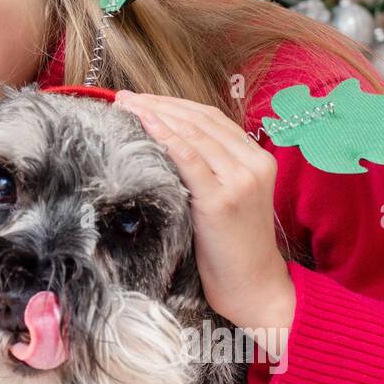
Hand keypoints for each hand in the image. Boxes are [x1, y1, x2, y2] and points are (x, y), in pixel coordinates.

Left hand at [113, 91, 294, 333]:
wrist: (254, 288)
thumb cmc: (231, 247)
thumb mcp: (227, 198)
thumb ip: (210, 169)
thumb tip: (165, 142)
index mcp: (258, 159)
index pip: (211, 119)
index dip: (174, 104)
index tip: (142, 98)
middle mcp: (253, 164)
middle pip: (201, 121)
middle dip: (159, 104)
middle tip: (125, 96)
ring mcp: (240, 181)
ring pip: (194, 134)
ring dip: (156, 115)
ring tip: (126, 105)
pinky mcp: (222, 201)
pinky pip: (190, 160)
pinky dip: (166, 137)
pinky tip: (145, 125)